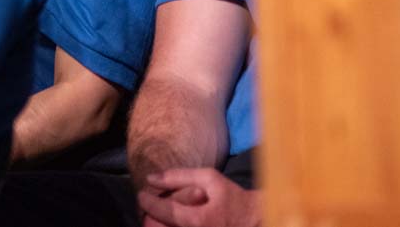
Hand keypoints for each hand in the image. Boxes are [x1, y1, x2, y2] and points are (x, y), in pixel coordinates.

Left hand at [137, 167, 259, 226]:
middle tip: (149, 209)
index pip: (162, 213)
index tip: (142, 194)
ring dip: (160, 225)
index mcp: (197, 221)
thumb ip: (179, 177)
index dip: (147, 202)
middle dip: (151, 219)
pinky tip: (172, 222)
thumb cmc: (234, 198)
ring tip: (159, 216)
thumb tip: (152, 178)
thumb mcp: (209, 179)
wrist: (258, 221)